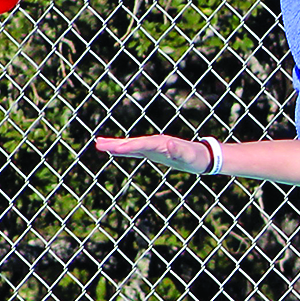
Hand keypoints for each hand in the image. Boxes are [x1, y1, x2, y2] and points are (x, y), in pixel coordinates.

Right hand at [94, 135, 221, 176]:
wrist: (201, 156)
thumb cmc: (195, 158)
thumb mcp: (189, 157)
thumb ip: (179, 151)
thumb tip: (169, 144)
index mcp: (161, 143)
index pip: (142, 145)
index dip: (129, 146)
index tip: (115, 148)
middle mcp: (154, 142)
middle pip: (132, 142)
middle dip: (116, 144)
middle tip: (98, 143)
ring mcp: (152, 146)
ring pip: (130, 145)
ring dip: (115, 145)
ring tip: (99, 144)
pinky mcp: (152, 151)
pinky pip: (134, 150)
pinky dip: (123, 149)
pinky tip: (114, 150)